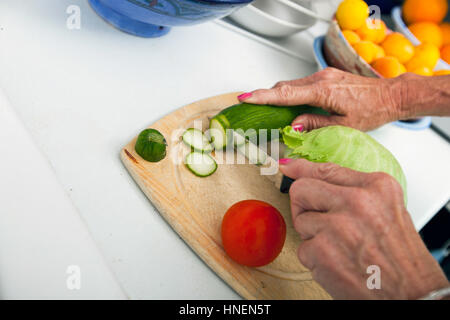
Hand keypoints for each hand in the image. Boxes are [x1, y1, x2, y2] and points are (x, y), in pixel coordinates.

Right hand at [239, 68, 403, 131]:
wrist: (391, 95)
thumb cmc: (372, 111)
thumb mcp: (343, 125)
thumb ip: (315, 123)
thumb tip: (292, 125)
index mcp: (324, 91)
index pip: (286, 94)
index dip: (263, 96)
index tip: (245, 98)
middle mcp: (321, 78)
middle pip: (285, 87)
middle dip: (265, 96)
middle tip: (249, 106)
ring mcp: (323, 75)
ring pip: (292, 85)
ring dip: (278, 96)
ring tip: (266, 110)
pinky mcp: (326, 76)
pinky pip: (301, 84)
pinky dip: (290, 94)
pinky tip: (288, 105)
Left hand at [279, 158, 448, 298]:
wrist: (410, 293)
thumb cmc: (398, 255)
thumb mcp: (385, 208)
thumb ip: (351, 189)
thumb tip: (307, 173)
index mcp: (375, 186)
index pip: (326, 169)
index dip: (301, 168)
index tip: (288, 167)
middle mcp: (356, 201)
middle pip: (301, 190)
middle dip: (304, 206)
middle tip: (321, 221)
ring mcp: (337, 226)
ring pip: (301, 221)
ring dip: (314, 237)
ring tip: (340, 247)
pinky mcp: (321, 251)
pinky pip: (302, 249)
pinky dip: (315, 259)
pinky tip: (338, 263)